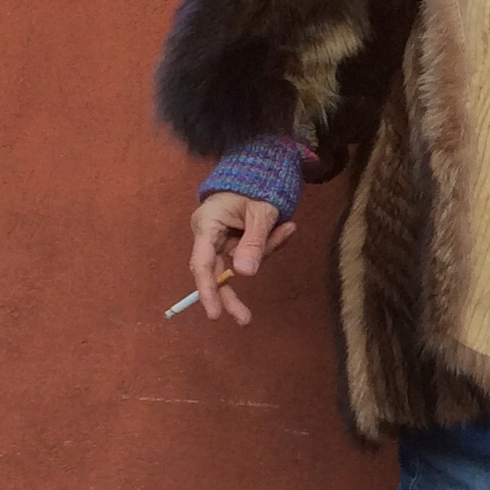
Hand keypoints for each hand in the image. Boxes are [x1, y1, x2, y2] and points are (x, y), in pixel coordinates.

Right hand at [189, 192, 295, 324]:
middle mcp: (208, 234)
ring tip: (287, 227)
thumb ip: (254, 242)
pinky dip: (269, 245)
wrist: (258, 169)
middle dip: (231, 295)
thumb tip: (244, 275)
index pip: (203, 263)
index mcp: (207, 224)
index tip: (214, 313)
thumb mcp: (261, 212)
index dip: (207, 290)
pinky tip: (286, 227)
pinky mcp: (234, 241)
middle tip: (245, 320)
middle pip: (215, 272)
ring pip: (239, 263)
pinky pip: (250, 253)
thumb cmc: (256, 185)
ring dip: (265, 251)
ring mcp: (221, 239)